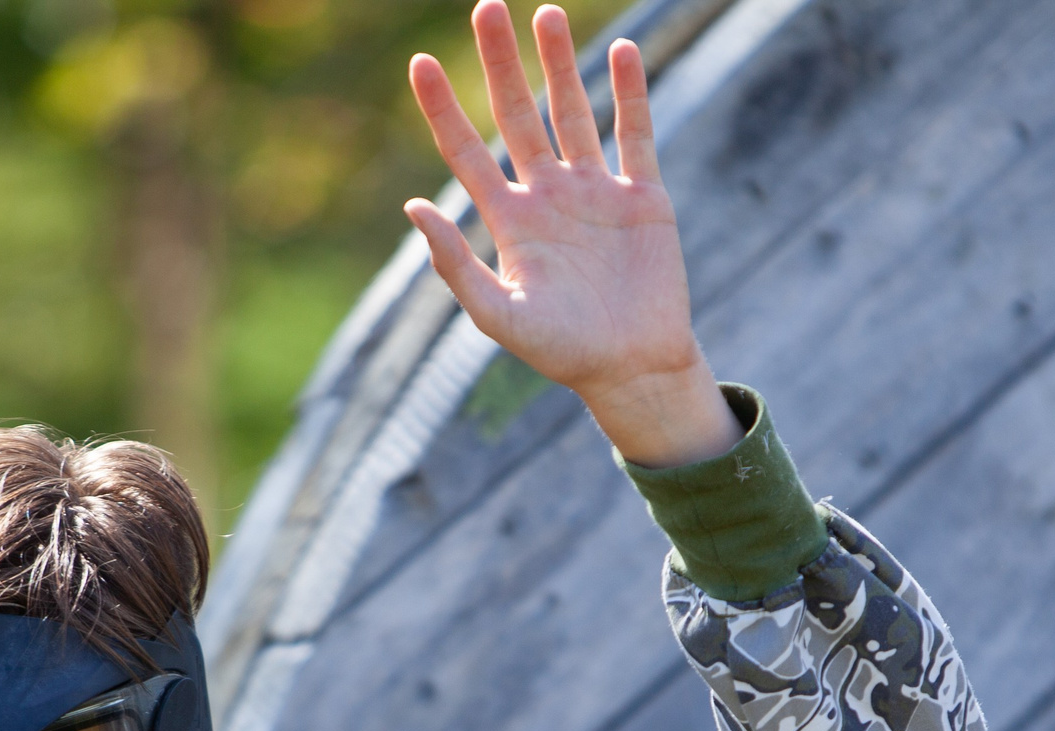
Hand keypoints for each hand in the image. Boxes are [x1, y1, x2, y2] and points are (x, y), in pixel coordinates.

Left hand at [407, 3, 740, 468]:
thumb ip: (455, 265)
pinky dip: (631, 94)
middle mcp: (548, 196)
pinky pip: (634, 134)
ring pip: (573, 111)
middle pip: (518, 115)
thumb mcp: (499, 316)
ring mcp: (595, 192)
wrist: (633, 370)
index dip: (444, 108)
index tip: (421, 63)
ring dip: (560, 64)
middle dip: (501, 63)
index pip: (466, 151)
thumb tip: (412, 208)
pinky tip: (622, 52)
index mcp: (510, 221)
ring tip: (546, 14)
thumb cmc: (563, 353)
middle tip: (486, 7)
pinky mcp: (642, 198)